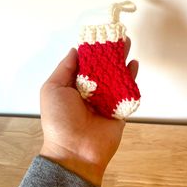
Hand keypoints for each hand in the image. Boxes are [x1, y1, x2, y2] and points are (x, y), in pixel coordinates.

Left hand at [40, 38, 137, 186]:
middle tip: (117, 37)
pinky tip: (134, 64)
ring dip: (122, 60)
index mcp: (74, 85)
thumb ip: (64, 68)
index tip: (99, 36)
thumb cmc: (60, 119)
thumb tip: (75, 49)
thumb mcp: (53, 89)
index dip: (92, 50)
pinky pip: (127, 90)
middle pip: (103, 67)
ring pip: (116, 75)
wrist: (75, 150)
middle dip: (110, 52)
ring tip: (128, 44)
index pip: (85, 63)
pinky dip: (131, 77)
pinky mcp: (119, 108)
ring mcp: (106, 99)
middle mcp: (91, 90)